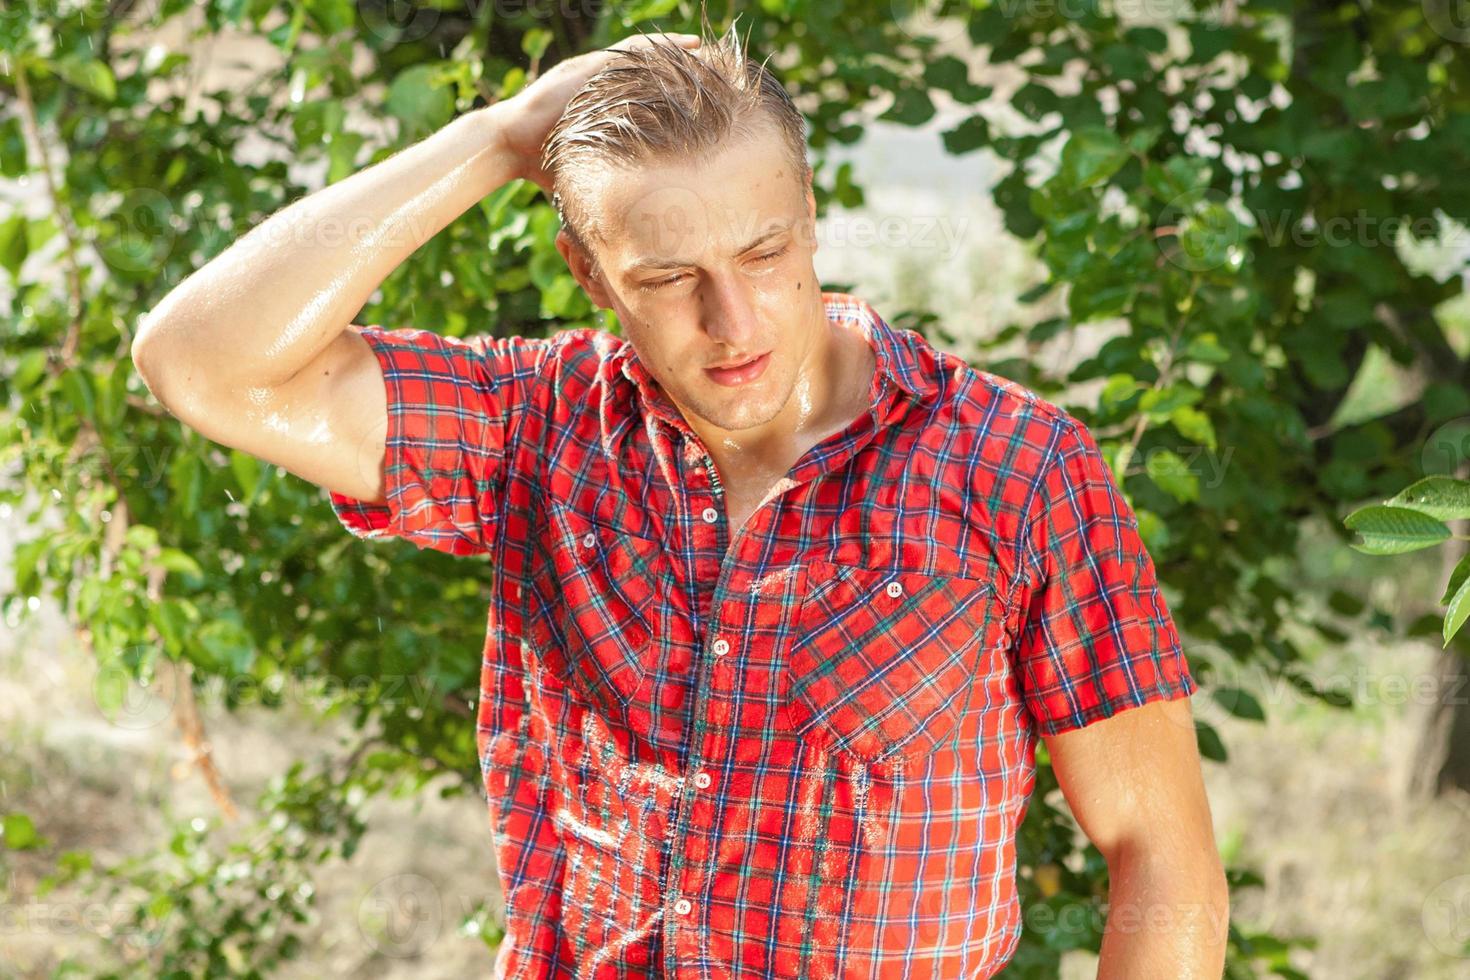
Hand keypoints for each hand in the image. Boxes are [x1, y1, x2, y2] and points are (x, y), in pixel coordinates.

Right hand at [496, 31, 702, 193]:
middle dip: (676, 65)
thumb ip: (603, 181)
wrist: (508, 147)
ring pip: (639, 55)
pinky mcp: (584, 67)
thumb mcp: (584, 170)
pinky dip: (652, 47)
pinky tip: (677, 44)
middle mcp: (597, 84)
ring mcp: (590, 72)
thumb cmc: (541, 165)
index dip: (670, 90)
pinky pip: (624, 52)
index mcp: (600, 105)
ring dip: (670, 49)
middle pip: (646, 68)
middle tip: (710, 65)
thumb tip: (625, 214)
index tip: (700, 95)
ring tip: (699, 46)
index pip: (643, 91)